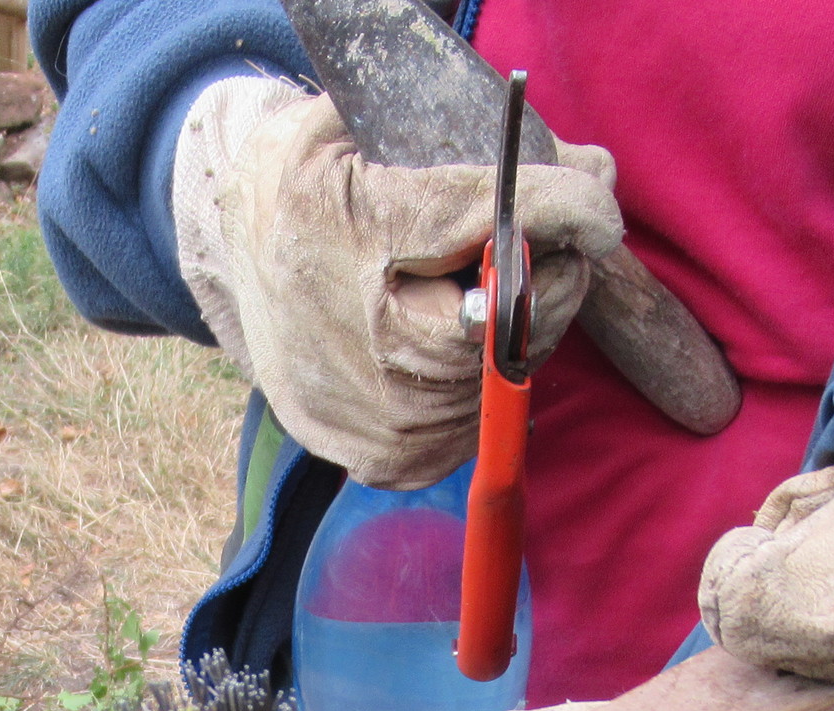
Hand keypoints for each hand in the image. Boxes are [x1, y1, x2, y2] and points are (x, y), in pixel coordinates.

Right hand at [176, 85, 621, 488]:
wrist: (236, 271)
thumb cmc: (311, 189)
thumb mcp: (359, 126)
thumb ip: (475, 137)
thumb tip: (597, 174)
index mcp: (356, 230)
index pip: (491, 227)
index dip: (562, 211)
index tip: (594, 205)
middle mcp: (367, 339)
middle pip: (514, 318)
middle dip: (548, 279)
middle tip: (545, 249)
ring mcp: (379, 415)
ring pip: (506, 375)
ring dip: (519, 334)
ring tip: (477, 297)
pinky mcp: (387, 461)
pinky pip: (478, 424)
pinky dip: (483, 383)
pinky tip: (449, 347)